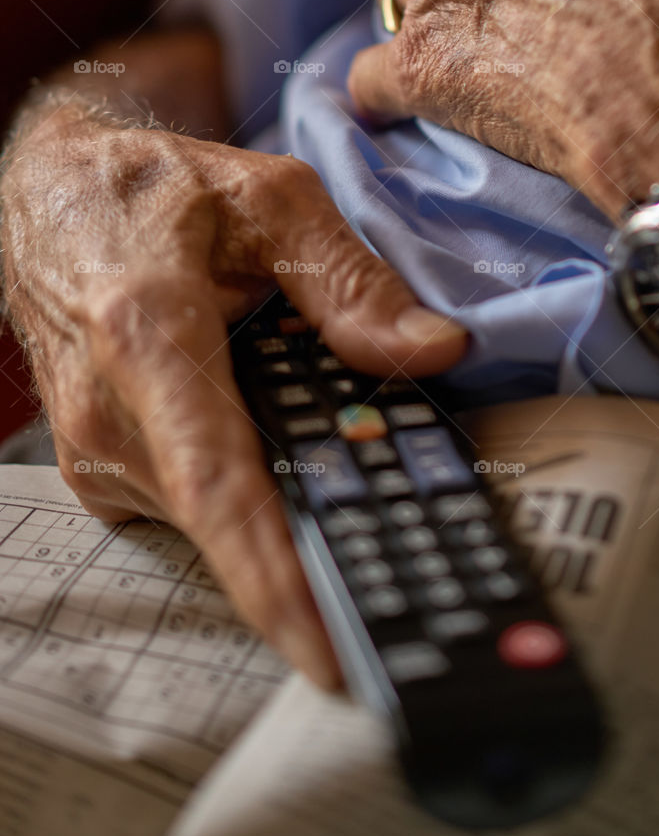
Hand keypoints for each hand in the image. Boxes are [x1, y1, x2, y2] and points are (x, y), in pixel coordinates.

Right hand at [0, 99, 465, 686]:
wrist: (47, 195)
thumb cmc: (153, 187)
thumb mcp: (269, 200)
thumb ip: (351, 282)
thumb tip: (433, 350)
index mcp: (146, 336)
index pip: (214, 483)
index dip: (270, 574)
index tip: (326, 648)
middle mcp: (108, 412)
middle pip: (226, 519)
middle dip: (318, 548)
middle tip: (406, 559)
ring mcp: (95, 449)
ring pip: (213, 517)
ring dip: (288, 511)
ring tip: (357, 478)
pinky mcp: (100, 464)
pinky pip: (192, 502)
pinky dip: (250, 491)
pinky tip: (288, 449)